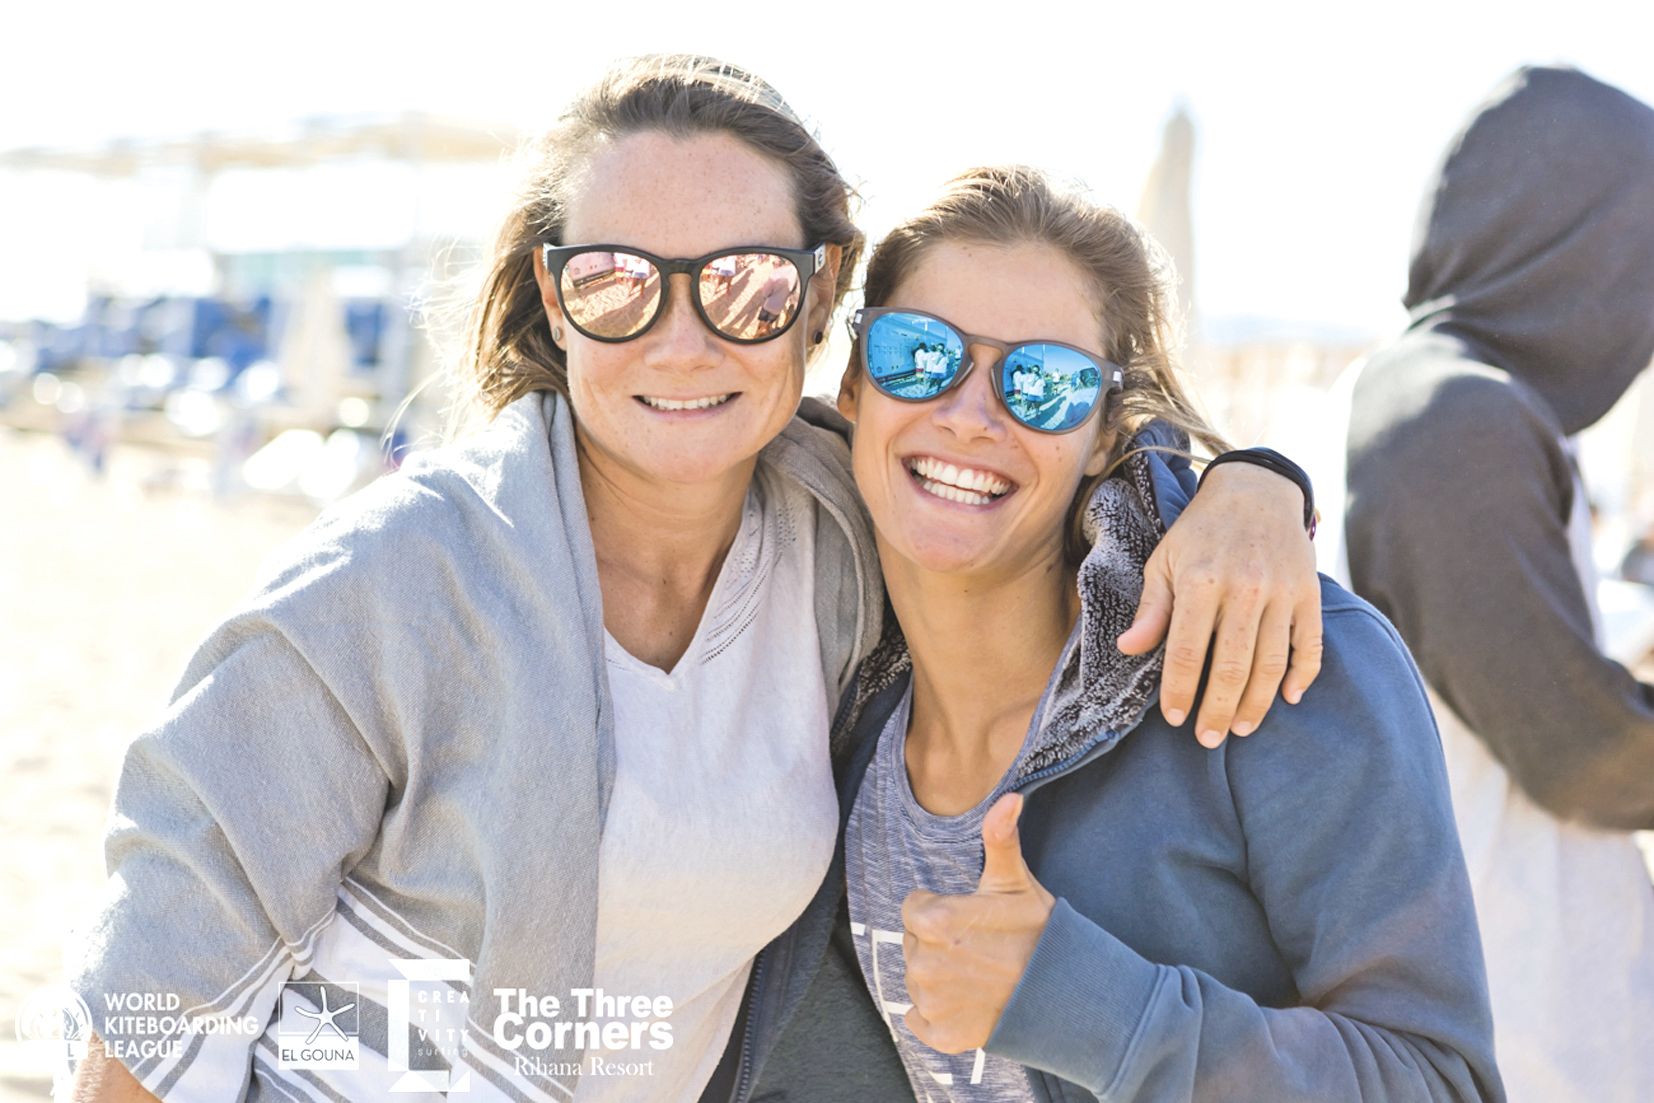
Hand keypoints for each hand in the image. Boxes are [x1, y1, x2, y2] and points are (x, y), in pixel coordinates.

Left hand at [902, 794, 1054, 1053]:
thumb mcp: (1016, 882)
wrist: (1068, 995)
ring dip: (940, 977)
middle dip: (939, 942)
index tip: (972, 918)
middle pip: (914, 944)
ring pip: (917, 980)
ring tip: (980, 974)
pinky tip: (971, 1003)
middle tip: (980, 946)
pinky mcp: (941, 1036)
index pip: (914, 908)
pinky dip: (940, 1015)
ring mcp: (932, 1004)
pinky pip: (920, 1020)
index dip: (941, 909)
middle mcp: (923, 965)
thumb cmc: (1040, 933)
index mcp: (934, 921)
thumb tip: (1009, 796)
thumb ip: (999, 839)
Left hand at [1116, 461, 1322, 746]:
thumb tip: (1129, 649)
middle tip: (1208, 739)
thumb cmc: (1200, 532)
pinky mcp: (1309, 595)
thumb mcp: (1165, 561)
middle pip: (1232, 667)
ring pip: (1271, 664)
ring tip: (1241, 728)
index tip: (1174, 718)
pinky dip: (1303, 676)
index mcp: (1202, 582)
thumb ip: (1152, 608)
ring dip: (1257, 704)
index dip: (1179, 690)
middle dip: (1218, 711)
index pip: (1187, 652)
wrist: (1257, 492)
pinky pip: (1310, 645)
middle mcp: (1245, 589)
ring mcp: (1282, 593)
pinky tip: (1289, 699)